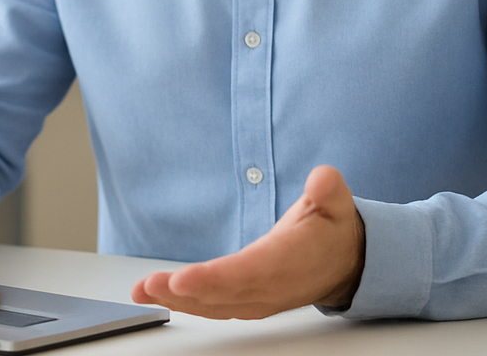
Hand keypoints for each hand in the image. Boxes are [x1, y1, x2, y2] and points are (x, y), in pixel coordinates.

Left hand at [131, 165, 364, 318]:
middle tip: (148, 286)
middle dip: (183, 292)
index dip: (216, 279)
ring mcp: (258, 298)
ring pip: (213, 304)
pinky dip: (184, 303)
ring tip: (142, 291)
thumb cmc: (331, 229)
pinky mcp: (247, 301)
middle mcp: (270, 286)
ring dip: (176, 300)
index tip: (183, 279)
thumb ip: (329, 191)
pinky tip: (157, 295)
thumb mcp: (336, 203)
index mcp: (289, 262)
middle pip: (223, 294)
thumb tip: (323, 179)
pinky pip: (213, 307)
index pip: (249, 273)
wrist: (344, 262)